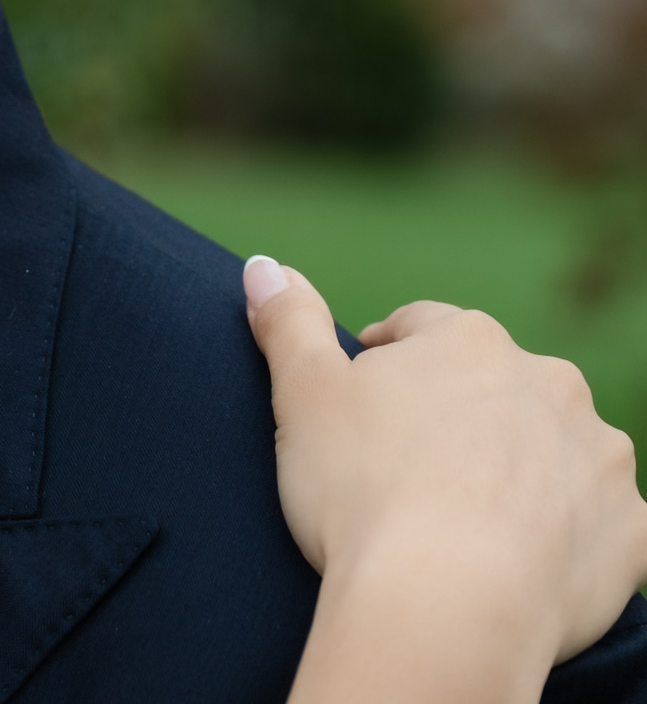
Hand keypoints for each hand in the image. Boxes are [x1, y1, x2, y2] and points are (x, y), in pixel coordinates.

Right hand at [247, 256, 646, 700]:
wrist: (447, 608)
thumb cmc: (364, 492)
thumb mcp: (302, 395)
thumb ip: (288, 322)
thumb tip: (264, 266)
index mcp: (469, 342)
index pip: (421, 329)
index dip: (384, 363)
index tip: (362, 408)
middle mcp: (551, 384)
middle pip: (496, 387)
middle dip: (460, 416)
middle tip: (408, 471)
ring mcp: (599, 459)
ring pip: (554, 451)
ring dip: (521, 473)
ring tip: (465, 524)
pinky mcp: (633, 532)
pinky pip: (600, 524)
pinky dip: (568, 536)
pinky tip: (520, 564)